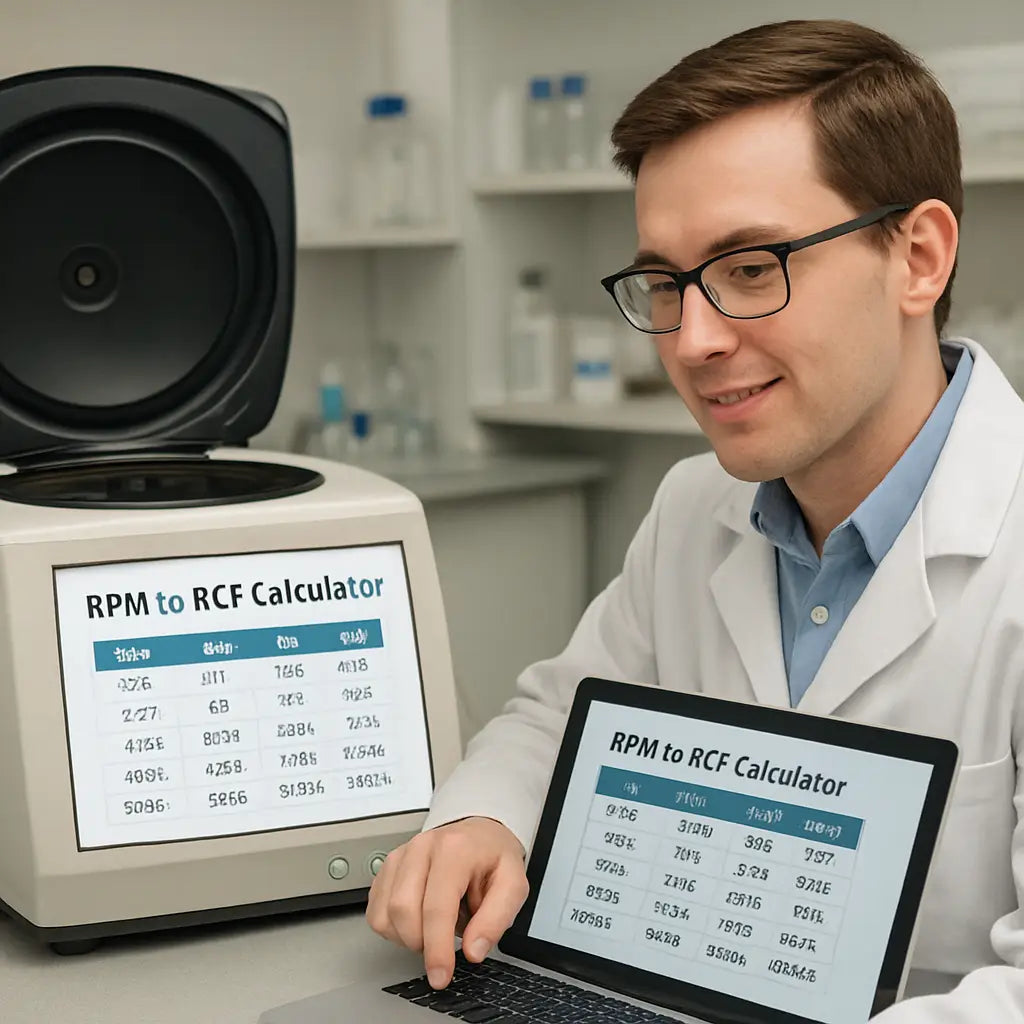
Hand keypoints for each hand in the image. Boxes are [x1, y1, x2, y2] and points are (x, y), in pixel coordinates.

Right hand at [366, 816, 527, 988]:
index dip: (437, 949)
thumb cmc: (492, 858)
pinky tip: (416, 920)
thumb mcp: (513, 885)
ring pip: (384, 913)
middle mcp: (421, 848)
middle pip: (403, 910)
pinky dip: (393, 928)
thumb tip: (473, 950)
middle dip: (421, 943)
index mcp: (454, 849)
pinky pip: (375, 911)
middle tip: (443, 944)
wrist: (478, 835)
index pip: (436, 906)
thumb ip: (497, 919)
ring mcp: (400, 855)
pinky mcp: (386, 867)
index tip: (440, 976)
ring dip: (406, 936)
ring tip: (434, 926)